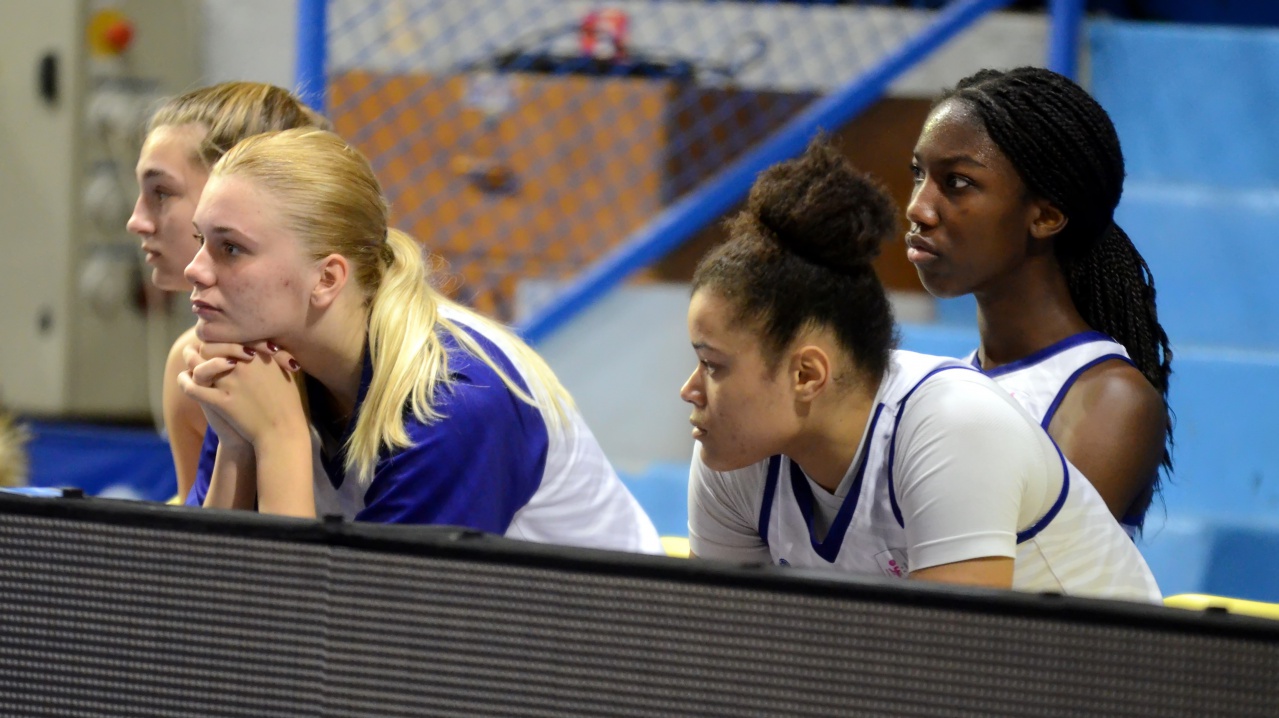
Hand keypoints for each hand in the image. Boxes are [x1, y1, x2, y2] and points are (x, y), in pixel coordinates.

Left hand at [178, 341, 307, 449]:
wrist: (283, 432)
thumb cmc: (287, 404)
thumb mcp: (284, 374)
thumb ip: (270, 357)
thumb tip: (261, 346)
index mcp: (259, 355)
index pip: (230, 338)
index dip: (220, 341)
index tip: (217, 345)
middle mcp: (243, 364)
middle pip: (211, 347)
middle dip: (203, 349)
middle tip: (199, 351)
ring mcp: (230, 383)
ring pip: (198, 365)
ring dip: (190, 361)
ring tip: (190, 363)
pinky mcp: (220, 401)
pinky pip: (192, 388)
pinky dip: (184, 383)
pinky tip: (184, 381)